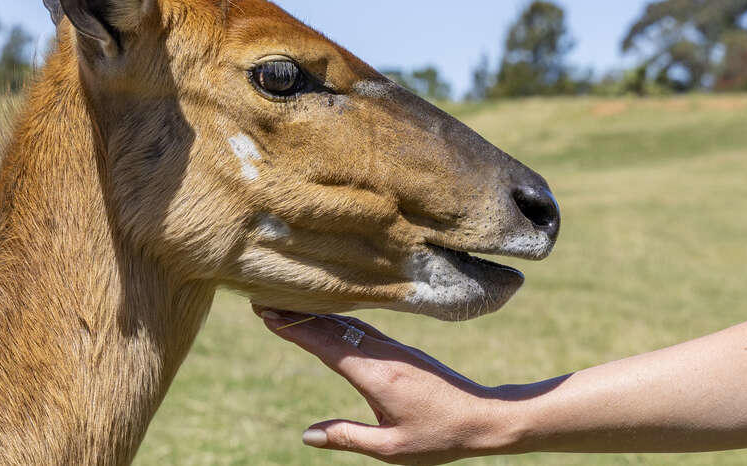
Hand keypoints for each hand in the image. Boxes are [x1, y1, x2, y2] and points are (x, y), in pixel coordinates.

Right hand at [257, 306, 521, 464]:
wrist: (484, 417)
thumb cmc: (439, 436)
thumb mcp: (389, 448)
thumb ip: (347, 438)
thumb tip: (307, 435)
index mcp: (376, 375)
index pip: (326, 344)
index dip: (294, 327)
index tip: (266, 313)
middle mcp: (384, 355)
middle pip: (333, 326)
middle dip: (297, 312)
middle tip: (263, 299)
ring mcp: (395, 350)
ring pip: (348, 324)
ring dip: (316, 313)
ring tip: (286, 305)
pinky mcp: (403, 352)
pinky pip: (363, 329)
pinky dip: (338, 321)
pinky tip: (327, 319)